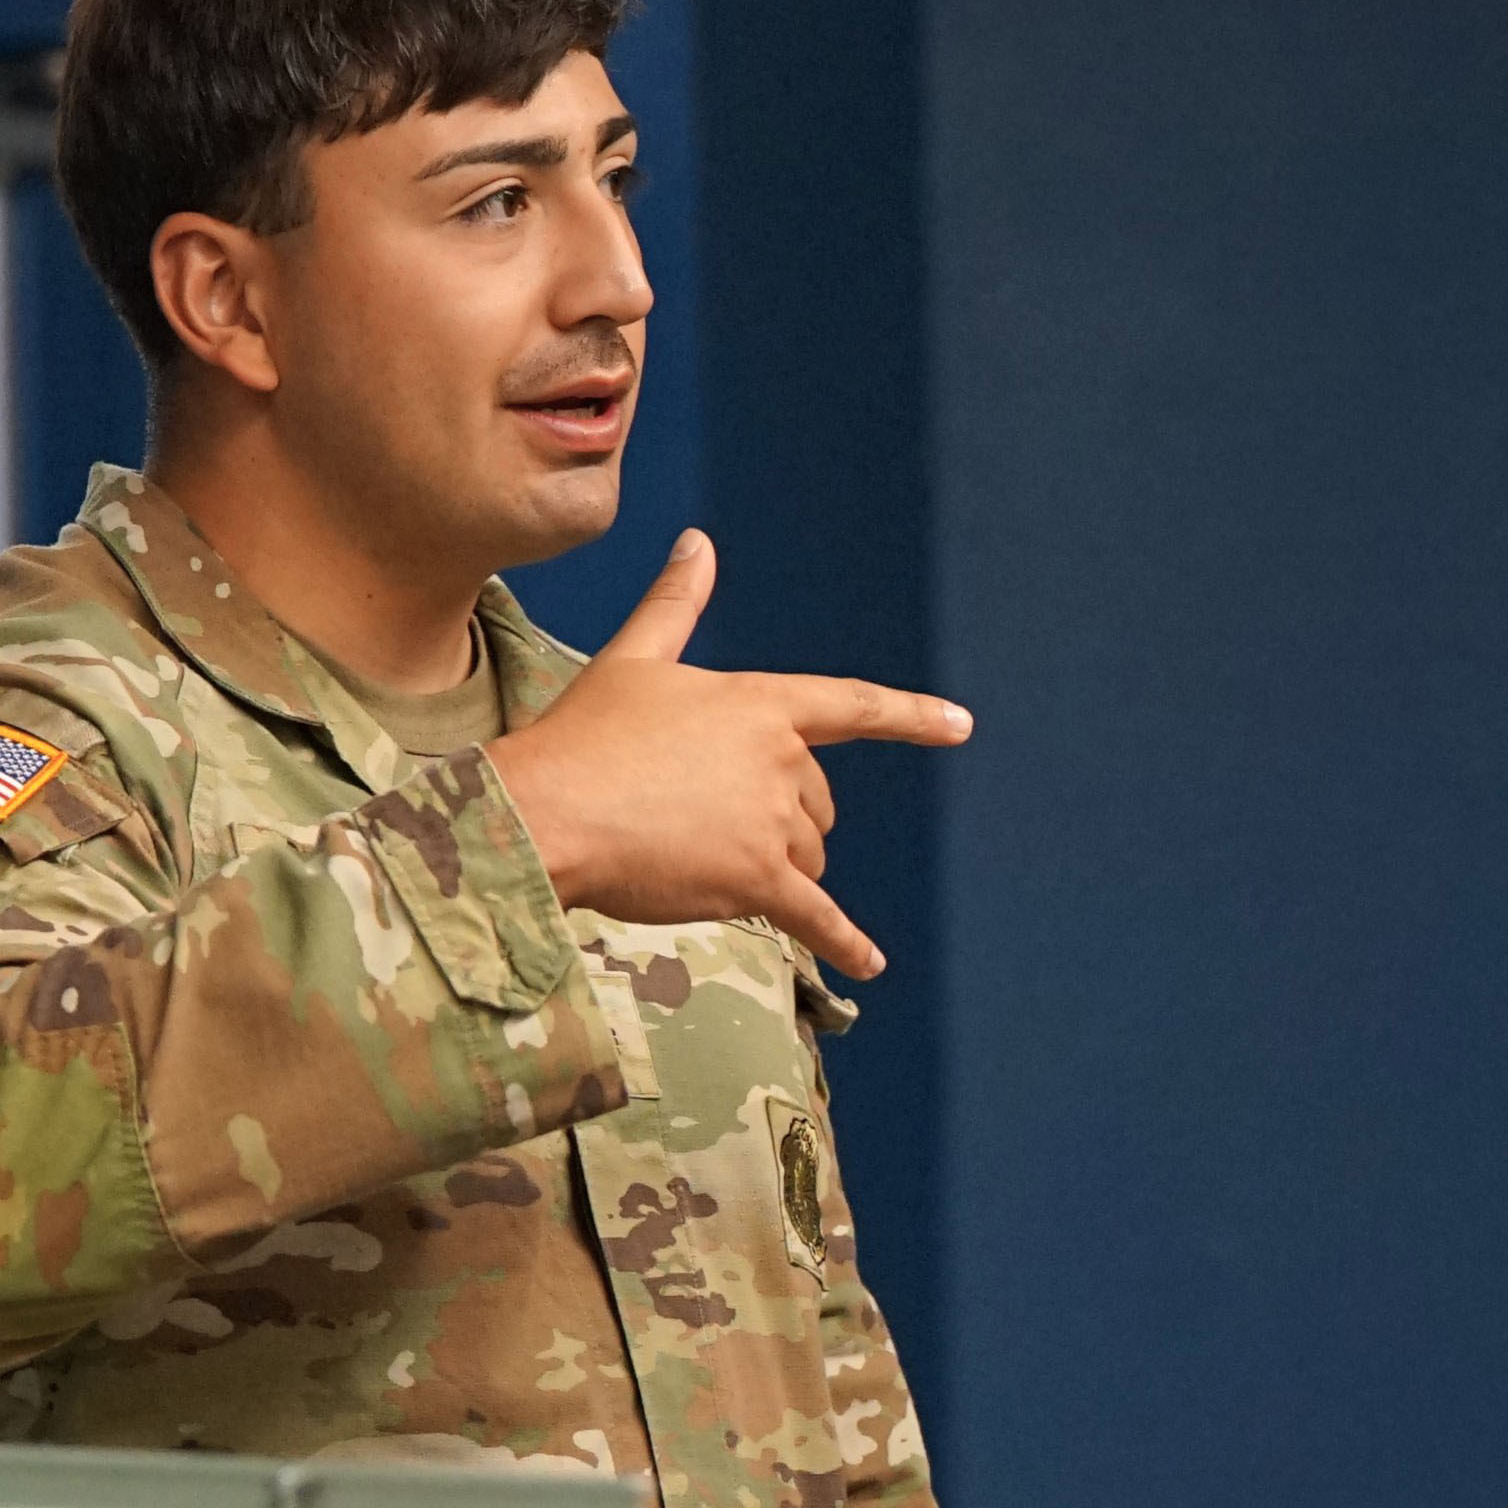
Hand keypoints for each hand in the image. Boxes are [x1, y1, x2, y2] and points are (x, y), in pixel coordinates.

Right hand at [483, 531, 971, 978]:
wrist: (546, 813)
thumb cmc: (582, 736)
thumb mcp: (635, 660)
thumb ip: (677, 604)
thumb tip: (698, 541)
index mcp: (761, 704)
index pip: (851, 706)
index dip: (910, 716)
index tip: (960, 725)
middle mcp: (781, 762)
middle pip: (816, 803)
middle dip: (781, 819)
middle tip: (704, 820)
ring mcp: (772, 824)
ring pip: (809, 857)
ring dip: (776, 867)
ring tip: (698, 858)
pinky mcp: (757, 882)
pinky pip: (817, 920)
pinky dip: (844, 945)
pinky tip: (869, 965)